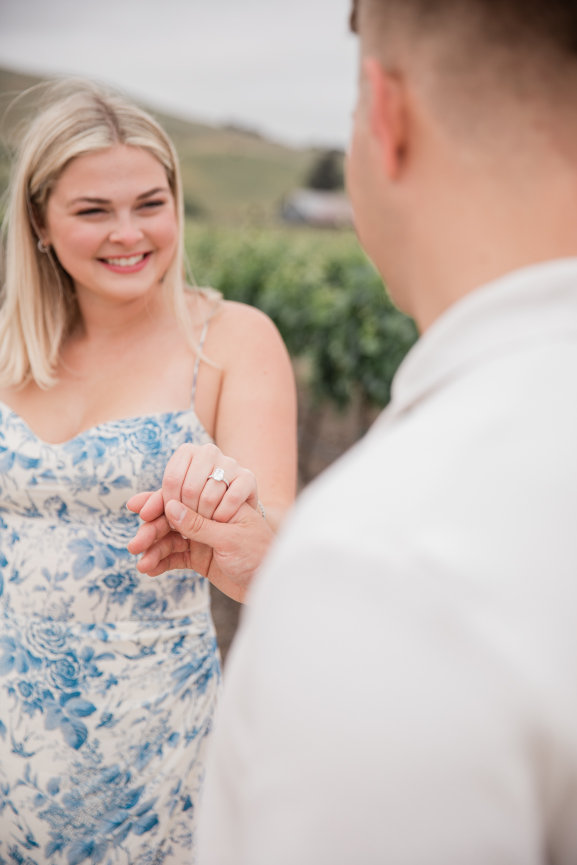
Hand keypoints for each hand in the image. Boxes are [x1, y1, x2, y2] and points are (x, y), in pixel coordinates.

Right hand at [127, 493, 272, 602]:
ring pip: (170, 540)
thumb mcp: (230, 539)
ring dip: (153, 550)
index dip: (160, 502)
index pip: (184, 497)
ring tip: (141, 564)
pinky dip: (161, 563)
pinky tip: (149, 569)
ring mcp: (201, 538)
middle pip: (172, 519)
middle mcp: (207, 518)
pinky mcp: (198, 558)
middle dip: (152, 531)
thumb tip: (170, 507)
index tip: (140, 511)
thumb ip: (200, 525)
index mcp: (218, 504)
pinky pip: (175, 558)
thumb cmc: (260, 555)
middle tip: (134, 545)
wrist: (271, 585)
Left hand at [160, 442, 258, 521]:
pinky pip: (233, 497)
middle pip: (189, 488)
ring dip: (205, 519)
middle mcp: (208, 452)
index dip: (168, 505)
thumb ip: (155, 505)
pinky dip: (224, 515)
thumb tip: (132, 505)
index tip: (171, 520)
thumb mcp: (176, 507)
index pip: (171, 479)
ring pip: (210, 494)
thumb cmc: (200, 509)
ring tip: (203, 529)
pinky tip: (220, 523)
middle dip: (186, 515)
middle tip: (185, 530)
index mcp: (187, 452)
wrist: (236, 521)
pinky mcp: (248, 478)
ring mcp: (230, 463)